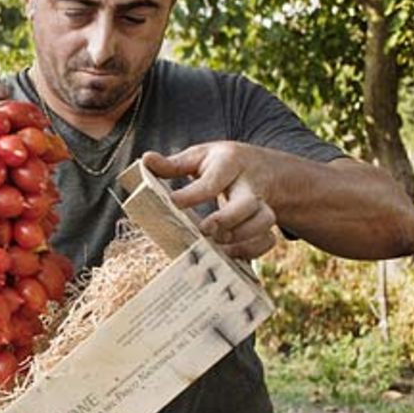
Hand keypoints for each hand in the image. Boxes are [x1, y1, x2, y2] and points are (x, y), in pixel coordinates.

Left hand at [142, 142, 279, 259]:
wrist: (266, 168)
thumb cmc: (223, 163)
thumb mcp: (200, 157)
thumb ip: (173, 164)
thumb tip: (146, 159)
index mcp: (229, 164)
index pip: (212, 181)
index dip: (192, 194)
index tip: (173, 203)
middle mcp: (250, 185)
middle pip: (248, 203)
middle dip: (227, 219)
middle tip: (204, 230)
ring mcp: (263, 204)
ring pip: (265, 222)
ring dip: (240, 239)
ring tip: (216, 246)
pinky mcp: (267, 224)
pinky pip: (268, 240)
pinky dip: (250, 251)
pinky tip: (228, 255)